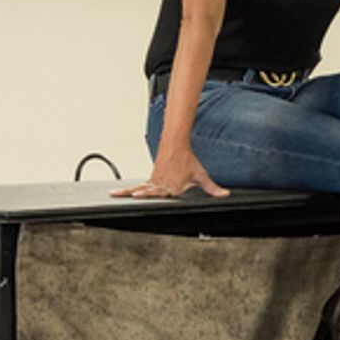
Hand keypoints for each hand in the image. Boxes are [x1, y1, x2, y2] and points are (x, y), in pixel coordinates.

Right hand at [110, 146, 229, 199]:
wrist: (176, 143)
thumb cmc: (187, 160)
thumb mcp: (200, 175)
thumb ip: (212, 188)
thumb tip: (225, 195)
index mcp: (172, 185)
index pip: (162, 192)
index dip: (154, 195)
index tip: (143, 195)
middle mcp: (161, 183)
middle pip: (147, 190)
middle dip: (137, 194)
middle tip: (127, 196)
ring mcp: (154, 180)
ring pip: (139, 187)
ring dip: (126, 191)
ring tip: (114, 194)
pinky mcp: (150, 179)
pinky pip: (138, 185)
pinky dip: (128, 189)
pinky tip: (118, 193)